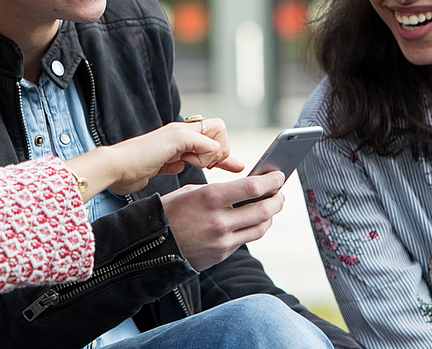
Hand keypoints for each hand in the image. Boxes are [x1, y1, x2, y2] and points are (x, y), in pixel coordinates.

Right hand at [64, 118, 243, 200]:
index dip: (222, 152)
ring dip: (214, 153)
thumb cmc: (131, 170)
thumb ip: (174, 162)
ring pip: (218, 130)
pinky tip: (190, 164)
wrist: (114, 168)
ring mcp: (179, 131)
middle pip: (219, 127)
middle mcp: (181, 129)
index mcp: (177, 136)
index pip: (211, 135)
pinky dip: (206, 157)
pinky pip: (207, 143)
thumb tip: (184, 163)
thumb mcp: (161, 166)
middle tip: (209, 166)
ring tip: (196, 165)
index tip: (227, 167)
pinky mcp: (177, 138)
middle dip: (223, 149)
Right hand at [160, 171, 285, 270]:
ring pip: (260, 228)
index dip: (272, 181)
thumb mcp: (191, 192)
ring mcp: (221, 241)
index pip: (252, 188)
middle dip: (277, 200)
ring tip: (271, 206)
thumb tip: (248, 189)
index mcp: (209, 198)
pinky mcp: (221, 255)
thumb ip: (220, 192)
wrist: (151, 243)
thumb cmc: (170, 211)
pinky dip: (253, 228)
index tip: (279, 175)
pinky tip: (253, 220)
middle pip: (263, 210)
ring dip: (270, 216)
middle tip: (280, 193)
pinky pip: (245, 240)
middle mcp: (218, 221)